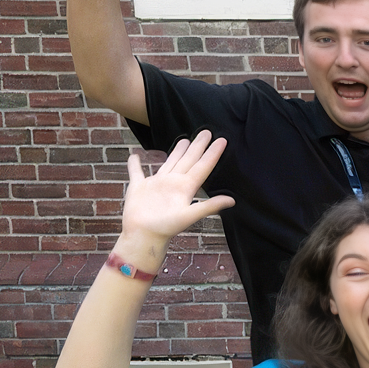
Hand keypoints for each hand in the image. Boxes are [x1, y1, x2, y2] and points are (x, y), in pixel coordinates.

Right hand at [117, 133, 235, 248]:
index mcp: (185, 187)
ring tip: (184, 139)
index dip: (212, 153)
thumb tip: (233, 200)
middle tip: (206, 132)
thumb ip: (210, 206)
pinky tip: (135, 155)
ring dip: (176, 151)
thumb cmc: (166, 227)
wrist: (143, 235)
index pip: (202, 166)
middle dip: (197, 146)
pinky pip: (136, 172)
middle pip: (188, 160)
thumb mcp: (189, 215)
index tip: (222, 140)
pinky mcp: (139, 187)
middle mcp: (173, 183)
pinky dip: (135, 164)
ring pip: (169, 162)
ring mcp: (156, 184)